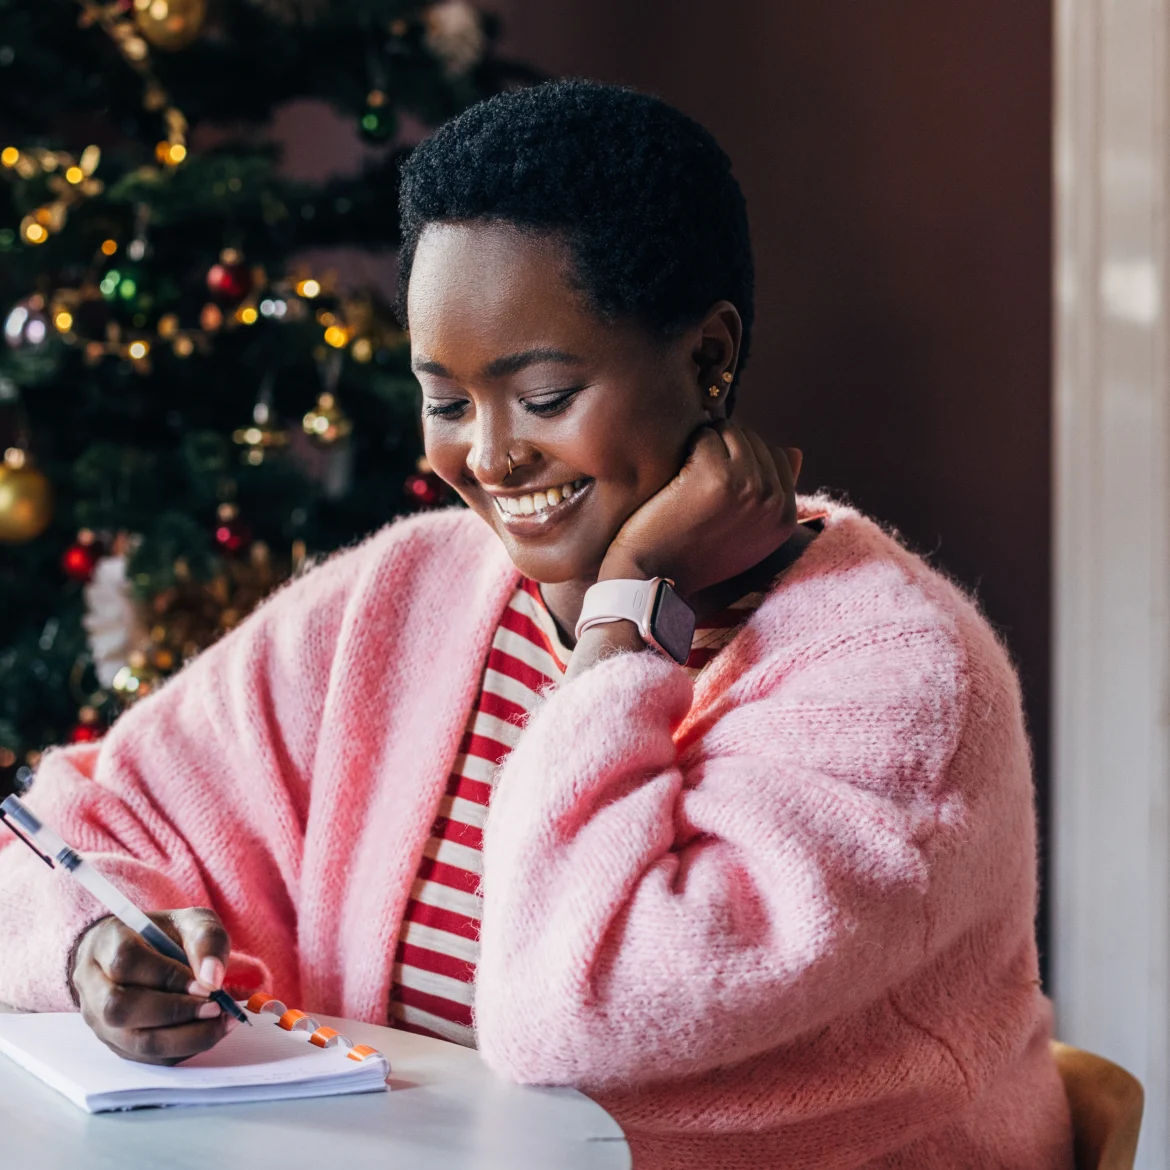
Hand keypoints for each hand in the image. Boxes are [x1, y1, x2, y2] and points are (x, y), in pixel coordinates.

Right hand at [71, 907, 234, 1064]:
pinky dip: (180, 1049)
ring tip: (217, 1023)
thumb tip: (212, 978)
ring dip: (181, 1037)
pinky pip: (144, 1057)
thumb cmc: (168, 935)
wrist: (145, 951)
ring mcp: (98, 1018)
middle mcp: (92, 983)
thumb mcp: (193, 922)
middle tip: (215, 1008)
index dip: (166, 976)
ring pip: (130, 1039)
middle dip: (174, 1011)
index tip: (206, 984)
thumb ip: (206, 940)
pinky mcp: (114, 1042)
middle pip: (119, 1007)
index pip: (125, 961)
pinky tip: (207, 1033)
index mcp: (107, 941)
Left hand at [599, 422, 802, 598]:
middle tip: (697, 481)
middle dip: (725, 449)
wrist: (653, 577)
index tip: (715, 483)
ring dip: (705, 445)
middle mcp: (774, 499)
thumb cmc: (693, 555)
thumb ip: (774, 495)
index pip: (776, 456)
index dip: (741, 460)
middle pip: (754, 440)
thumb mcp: (747, 535)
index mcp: (786, 516)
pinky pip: (705, 435)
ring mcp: (749, 485)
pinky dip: (686, 448)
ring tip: (688, 479)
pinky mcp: (717, 475)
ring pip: (731, 432)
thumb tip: (795, 450)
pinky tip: (676, 478)